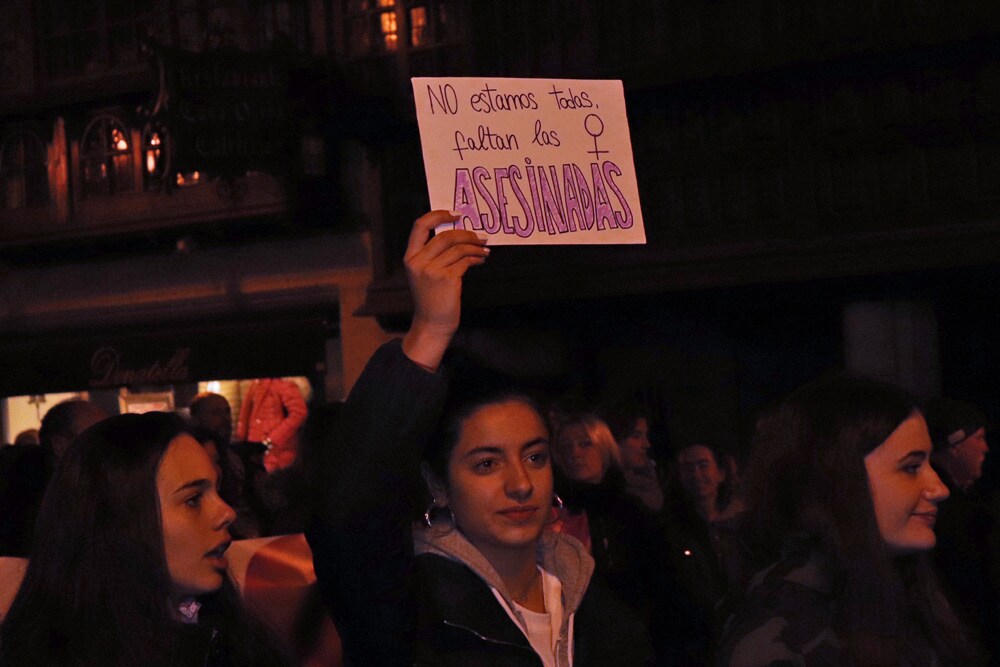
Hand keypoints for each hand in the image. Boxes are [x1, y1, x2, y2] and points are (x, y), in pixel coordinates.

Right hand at [401, 210, 488, 370]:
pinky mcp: (447, 279)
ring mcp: (431, 271)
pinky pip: (465, 261)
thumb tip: (460, 234)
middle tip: (480, 237)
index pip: (420, 226)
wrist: (432, 324)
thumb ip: (433, 255)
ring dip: (475, 247)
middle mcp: (418, 262)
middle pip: (445, 235)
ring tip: (484, 250)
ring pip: (458, 248)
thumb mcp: (424, 274)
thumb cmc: (431, 298)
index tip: (456, 215)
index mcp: (410, 257)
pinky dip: (476, 258)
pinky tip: (481, 260)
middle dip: (466, 233)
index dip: (438, 215)